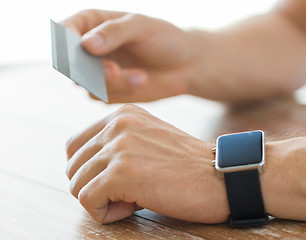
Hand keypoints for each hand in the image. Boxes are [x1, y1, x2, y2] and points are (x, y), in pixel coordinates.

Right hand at [62, 10, 209, 102]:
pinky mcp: (108, 91)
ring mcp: (96, 72)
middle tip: (114, 72)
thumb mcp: (142, 27)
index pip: (65, 32)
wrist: (185, 65)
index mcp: (91, 24)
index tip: (85, 50)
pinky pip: (102, 96)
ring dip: (113, 83)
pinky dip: (121, 91)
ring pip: (86, 83)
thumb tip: (85, 44)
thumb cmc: (165, 39)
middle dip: (91, 70)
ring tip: (142, 77)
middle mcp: (88, 49)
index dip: (66, 43)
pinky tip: (142, 82)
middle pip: (70, 63)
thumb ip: (114, 32)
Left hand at [65, 104, 228, 223]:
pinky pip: (88, 201)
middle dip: (94, 186)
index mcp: (122, 115)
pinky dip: (106, 213)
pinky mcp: (121, 172)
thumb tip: (85, 166)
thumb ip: (119, 143)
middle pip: (73, 166)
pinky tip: (134, 207)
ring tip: (133, 199)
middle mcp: (117, 125)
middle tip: (126, 192)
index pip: (75, 145)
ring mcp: (118, 147)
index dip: (89, 170)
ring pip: (77, 185)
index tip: (116, 181)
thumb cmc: (187, 166)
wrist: (220, 177)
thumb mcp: (149, 139)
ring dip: (102, 201)